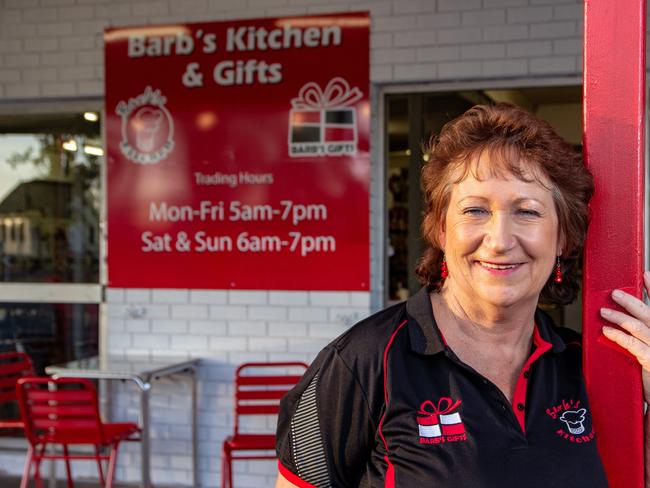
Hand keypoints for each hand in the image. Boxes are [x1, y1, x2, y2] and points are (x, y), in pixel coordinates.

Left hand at [600, 271, 649, 403]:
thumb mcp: (647, 346)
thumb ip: (641, 330)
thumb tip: (621, 315)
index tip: (646, 275)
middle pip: (649, 313)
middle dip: (631, 301)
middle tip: (614, 293)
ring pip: (639, 326)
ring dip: (620, 317)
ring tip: (604, 312)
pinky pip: (634, 346)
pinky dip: (620, 336)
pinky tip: (607, 331)